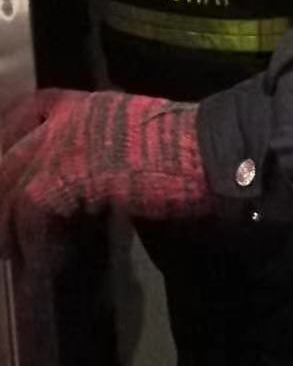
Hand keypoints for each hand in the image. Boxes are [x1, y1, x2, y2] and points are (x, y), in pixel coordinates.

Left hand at [0, 90, 209, 259]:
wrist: (201, 152)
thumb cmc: (185, 147)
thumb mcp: (137, 134)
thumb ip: (107, 144)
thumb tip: (94, 174)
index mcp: (87, 104)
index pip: (31, 110)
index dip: (10, 134)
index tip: (6, 153)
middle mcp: (66, 118)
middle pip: (10, 152)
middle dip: (3, 189)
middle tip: (6, 226)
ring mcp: (60, 144)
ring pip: (10, 182)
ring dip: (10, 223)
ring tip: (14, 252)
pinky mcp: (62, 177)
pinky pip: (31, 213)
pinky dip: (34, 242)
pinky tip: (44, 262)